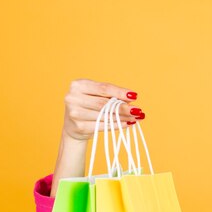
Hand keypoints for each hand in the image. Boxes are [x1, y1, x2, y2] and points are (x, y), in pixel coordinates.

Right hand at [51, 79, 144, 196]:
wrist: (72, 125)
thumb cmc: (88, 106)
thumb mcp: (96, 96)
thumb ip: (110, 95)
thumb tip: (132, 98)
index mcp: (78, 85)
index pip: (103, 88)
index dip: (120, 92)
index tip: (135, 96)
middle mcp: (73, 98)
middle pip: (104, 103)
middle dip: (124, 107)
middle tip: (138, 110)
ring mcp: (75, 113)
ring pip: (105, 116)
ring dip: (123, 117)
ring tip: (136, 118)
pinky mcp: (79, 127)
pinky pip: (103, 126)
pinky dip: (117, 125)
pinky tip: (128, 124)